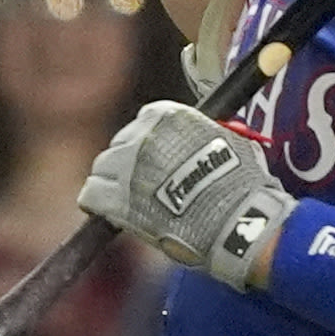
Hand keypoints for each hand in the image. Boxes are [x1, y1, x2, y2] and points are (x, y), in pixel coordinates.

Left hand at [84, 100, 291, 288]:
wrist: (235, 220)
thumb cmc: (242, 185)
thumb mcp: (231, 142)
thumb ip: (209, 135)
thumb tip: (213, 135)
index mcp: (169, 115)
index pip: (147, 119)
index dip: (149, 141)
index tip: (155, 157)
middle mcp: (143, 135)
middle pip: (121, 144)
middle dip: (128, 162)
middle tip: (139, 183)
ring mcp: (127, 165)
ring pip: (103, 167)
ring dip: (111, 182)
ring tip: (124, 199)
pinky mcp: (117, 198)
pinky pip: (92, 194)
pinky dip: (96, 202)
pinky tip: (105, 211)